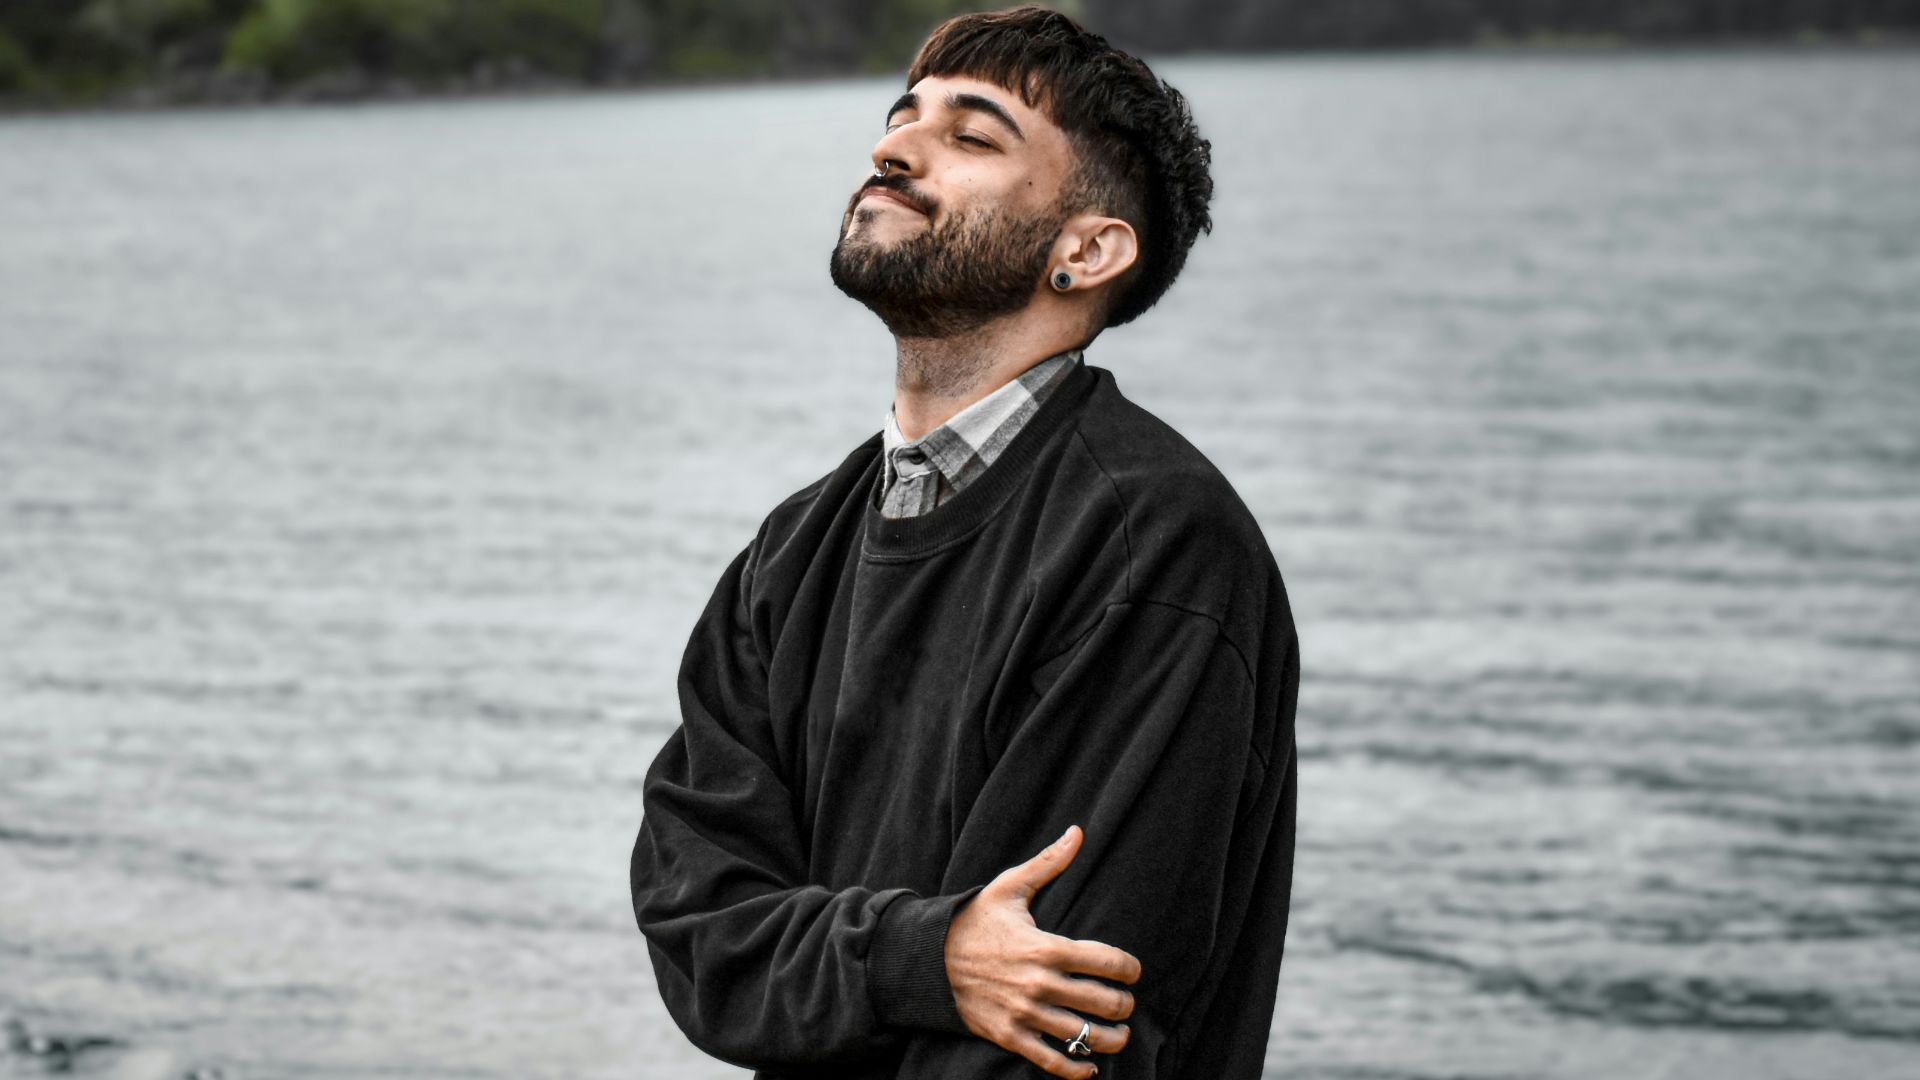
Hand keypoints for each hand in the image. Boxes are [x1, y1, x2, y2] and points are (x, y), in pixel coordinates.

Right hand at [945, 825, 1141, 1078]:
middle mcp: (1041, 984)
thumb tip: (1078, 832)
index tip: (1133, 971)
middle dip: (1124, 1004)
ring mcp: (1026, 1013)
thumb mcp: (1009, 887)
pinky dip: (1076, 1069)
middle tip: (1126, 1002)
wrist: (928, 958)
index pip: (1108, 962)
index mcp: (1047, 947)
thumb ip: (1049, 863)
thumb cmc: (975, 920)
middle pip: (1104, 1002)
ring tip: (1119, 1034)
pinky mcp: (1010, 1036)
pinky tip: (1090, 1067)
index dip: (1130, 969)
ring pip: (1084, 1036)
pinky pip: (1051, 1060)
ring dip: (1111, 1039)